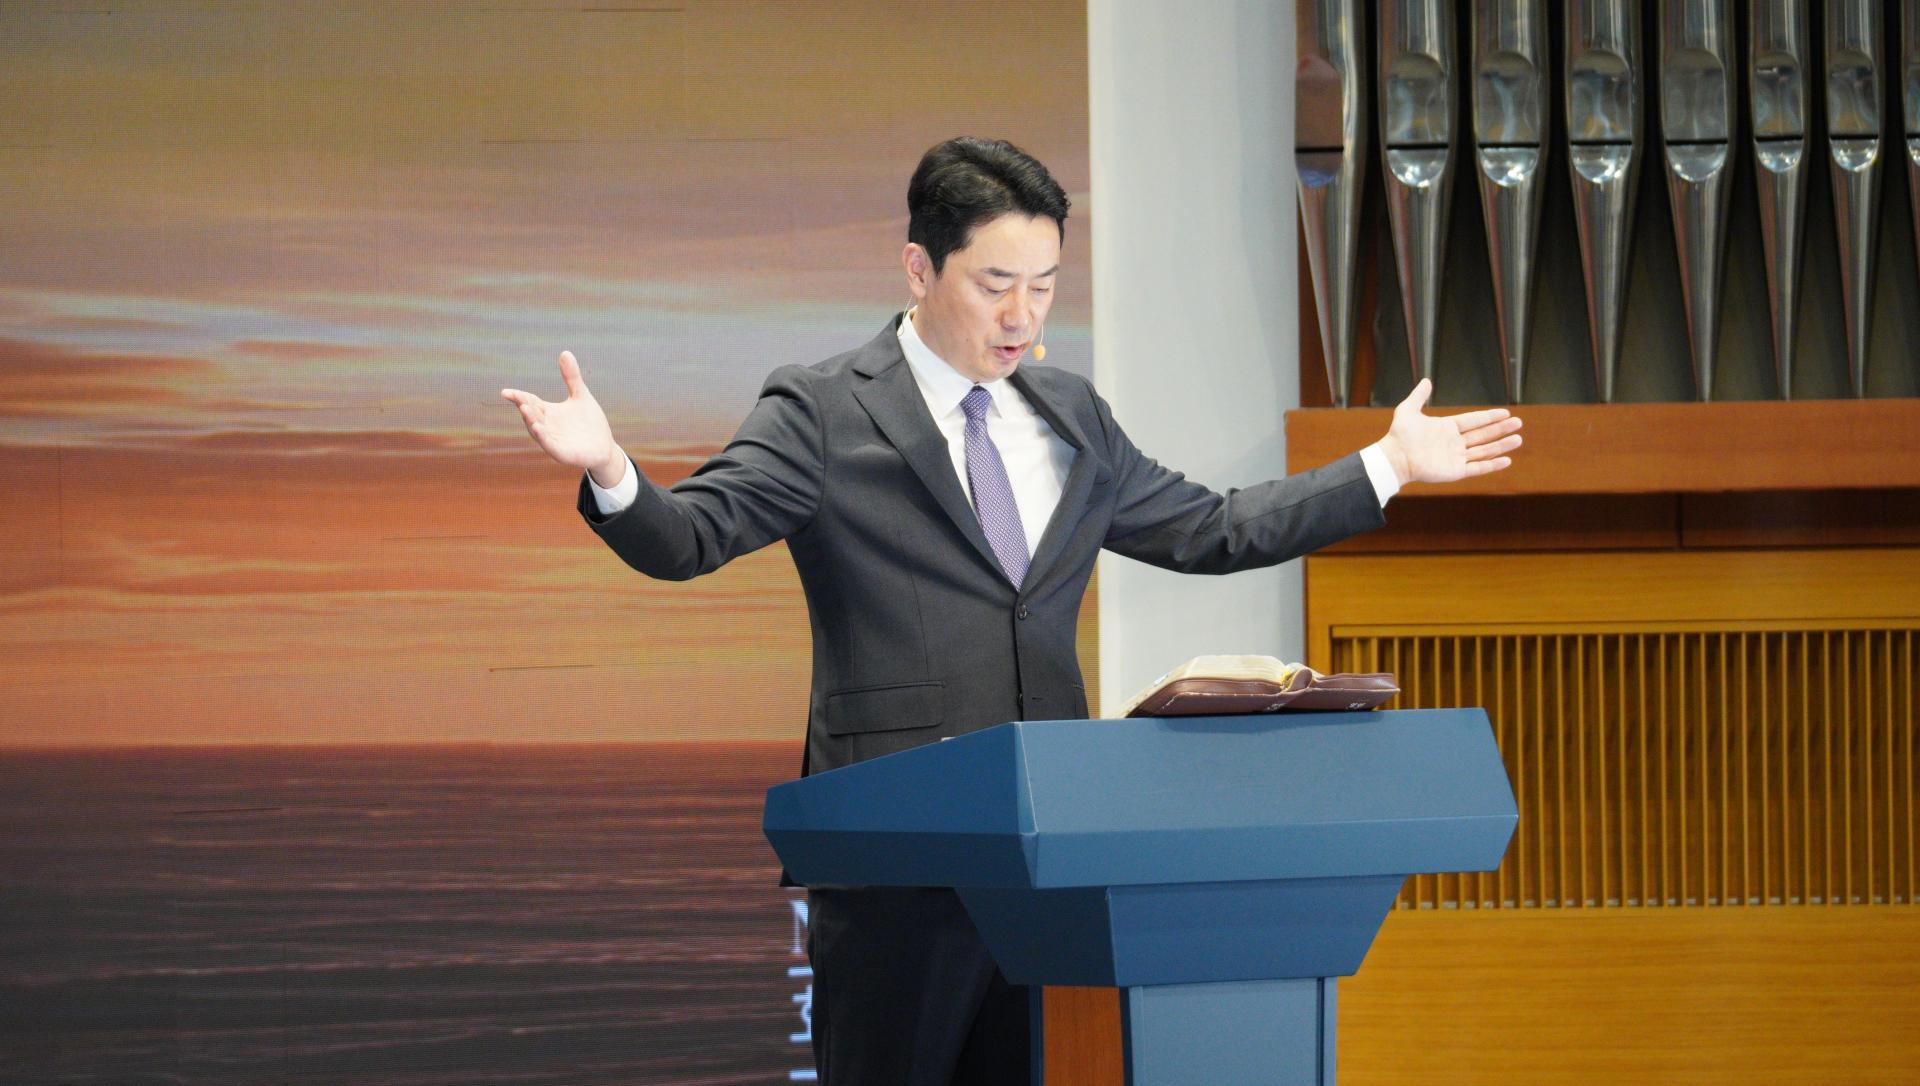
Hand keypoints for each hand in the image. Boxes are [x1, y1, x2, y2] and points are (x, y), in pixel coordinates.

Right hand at [501, 351, 625, 485]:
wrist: (604, 447)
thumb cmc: (590, 423)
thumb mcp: (580, 395)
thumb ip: (572, 377)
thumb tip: (565, 352)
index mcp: (548, 412)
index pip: (530, 402)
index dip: (518, 397)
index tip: (505, 392)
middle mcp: (547, 426)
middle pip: (532, 415)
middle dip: (525, 407)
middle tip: (520, 399)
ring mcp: (553, 441)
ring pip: (538, 431)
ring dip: (531, 421)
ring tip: (526, 411)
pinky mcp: (562, 454)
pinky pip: (550, 446)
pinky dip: (543, 437)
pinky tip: (539, 428)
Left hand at [1375, 378, 1522, 485]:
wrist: (1395, 457)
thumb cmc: (1399, 435)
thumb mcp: (1408, 410)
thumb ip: (1419, 396)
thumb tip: (1427, 380)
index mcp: (1447, 428)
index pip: (1474, 421)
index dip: (1489, 417)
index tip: (1505, 412)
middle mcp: (1454, 443)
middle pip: (1483, 434)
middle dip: (1501, 429)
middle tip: (1519, 423)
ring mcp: (1456, 458)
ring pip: (1484, 450)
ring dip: (1501, 445)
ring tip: (1518, 439)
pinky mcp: (1455, 471)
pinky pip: (1478, 468)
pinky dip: (1492, 464)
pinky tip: (1507, 460)